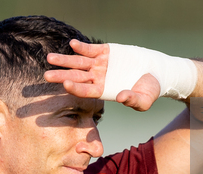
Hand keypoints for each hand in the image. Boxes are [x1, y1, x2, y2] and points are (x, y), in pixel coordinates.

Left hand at [44, 39, 159, 110]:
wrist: (155, 72)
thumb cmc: (149, 90)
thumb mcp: (144, 99)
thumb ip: (133, 100)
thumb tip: (121, 97)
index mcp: (104, 91)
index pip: (86, 91)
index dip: (76, 89)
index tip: (65, 85)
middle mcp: (98, 78)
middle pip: (76, 77)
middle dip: (61, 76)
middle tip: (47, 76)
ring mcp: (100, 64)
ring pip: (79, 62)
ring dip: (65, 60)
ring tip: (51, 58)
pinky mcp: (105, 51)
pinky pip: (90, 49)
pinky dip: (81, 47)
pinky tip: (72, 44)